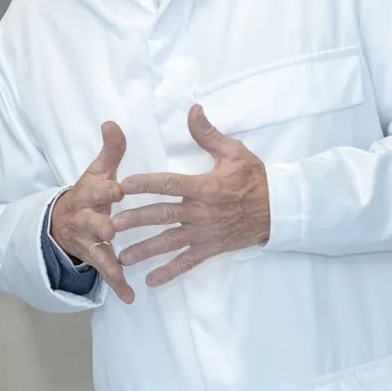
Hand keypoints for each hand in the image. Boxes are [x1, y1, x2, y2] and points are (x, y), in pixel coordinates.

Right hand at [50, 122, 134, 303]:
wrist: (62, 222)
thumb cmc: (90, 193)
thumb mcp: (97, 171)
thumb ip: (110, 150)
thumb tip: (112, 121)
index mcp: (90, 194)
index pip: (99, 190)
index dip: (108, 190)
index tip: (119, 189)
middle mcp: (86, 219)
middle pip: (92, 223)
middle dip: (100, 227)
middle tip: (110, 230)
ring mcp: (88, 241)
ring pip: (97, 251)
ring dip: (107, 259)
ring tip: (120, 269)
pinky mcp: (94, 258)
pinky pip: (105, 273)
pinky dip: (116, 285)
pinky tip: (129, 297)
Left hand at [115, 105, 269, 285]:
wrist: (281, 209)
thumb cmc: (255, 178)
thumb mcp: (234, 151)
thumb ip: (208, 133)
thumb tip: (193, 109)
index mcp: (205, 187)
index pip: (170, 184)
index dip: (145, 184)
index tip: (122, 185)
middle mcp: (202, 212)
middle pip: (163, 215)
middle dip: (136, 220)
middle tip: (110, 225)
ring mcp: (206, 234)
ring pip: (170, 242)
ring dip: (145, 250)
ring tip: (121, 258)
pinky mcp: (211, 249)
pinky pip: (188, 263)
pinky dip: (169, 273)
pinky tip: (150, 281)